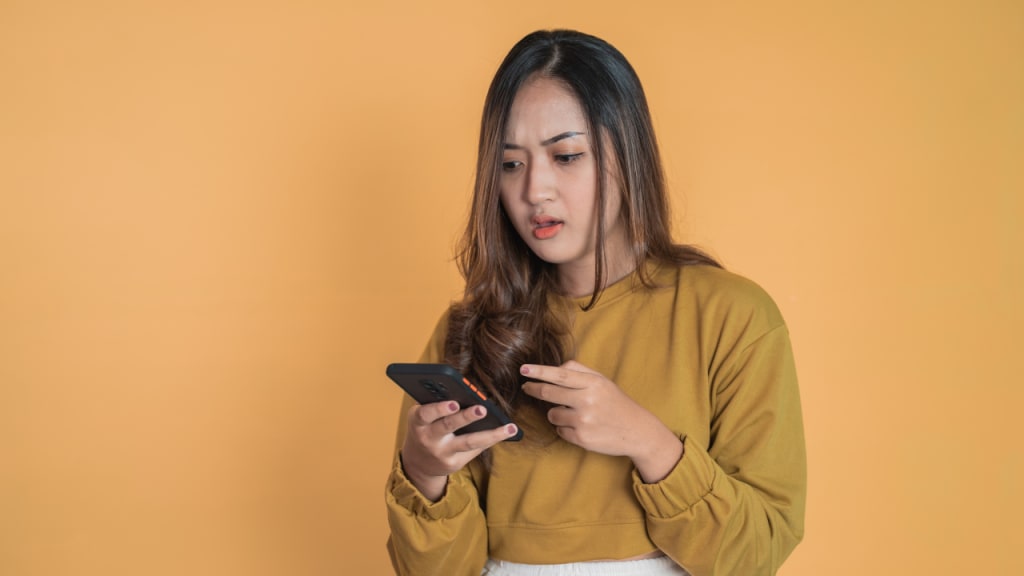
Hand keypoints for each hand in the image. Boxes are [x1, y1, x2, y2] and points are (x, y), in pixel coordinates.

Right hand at [400, 400, 518, 500]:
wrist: (418, 462)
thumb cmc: (425, 428)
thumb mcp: (423, 416)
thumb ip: (438, 405)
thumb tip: (468, 392)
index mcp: (417, 422)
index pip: (426, 414)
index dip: (439, 409)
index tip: (454, 402)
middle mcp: (428, 439)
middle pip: (449, 426)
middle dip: (466, 417)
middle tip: (482, 409)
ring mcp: (442, 453)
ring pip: (469, 442)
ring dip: (491, 434)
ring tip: (509, 427)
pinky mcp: (454, 464)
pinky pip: (475, 450)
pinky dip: (491, 439)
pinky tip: (506, 432)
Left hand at [519, 361, 682, 482]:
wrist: (637, 430)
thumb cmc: (616, 403)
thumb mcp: (603, 381)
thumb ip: (579, 371)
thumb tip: (554, 368)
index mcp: (593, 383)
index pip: (560, 374)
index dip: (539, 372)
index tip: (523, 369)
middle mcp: (588, 401)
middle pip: (548, 393)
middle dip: (534, 389)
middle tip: (527, 387)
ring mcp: (584, 421)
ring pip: (552, 414)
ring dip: (555, 413)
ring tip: (572, 413)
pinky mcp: (581, 439)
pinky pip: (559, 431)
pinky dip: (564, 428)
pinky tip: (580, 426)